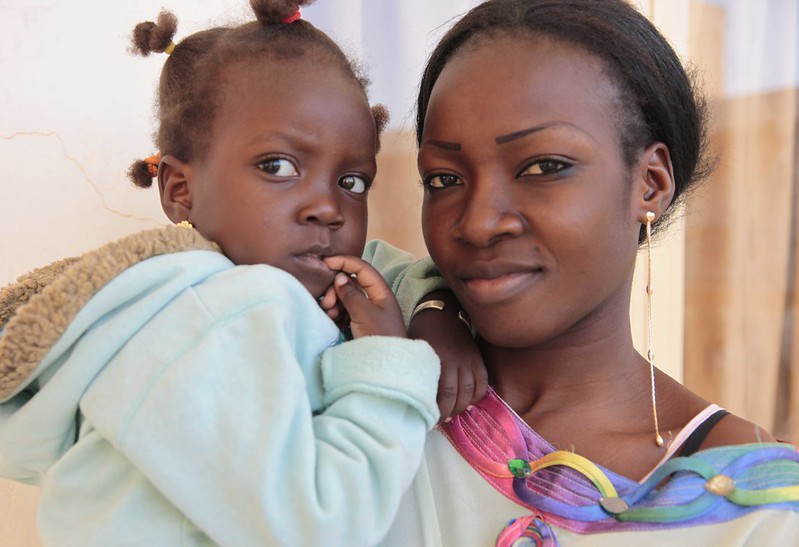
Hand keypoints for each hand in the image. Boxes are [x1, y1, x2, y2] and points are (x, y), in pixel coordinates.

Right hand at [323, 256, 405, 338]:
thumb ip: (351, 294)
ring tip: (329, 313)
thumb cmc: (381, 337)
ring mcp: (365, 312)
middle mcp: (373, 299)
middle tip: (327, 303)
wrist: (387, 368)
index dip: (345, 262)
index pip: (362, 268)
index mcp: (380, 292)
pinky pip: (343, 311)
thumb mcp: (365, 314)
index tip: (326, 263)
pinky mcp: (357, 324)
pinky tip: (331, 319)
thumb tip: (340, 277)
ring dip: (334, 302)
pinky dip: (335, 312)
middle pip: (350, 283)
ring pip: (344, 297)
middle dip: (335, 288)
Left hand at [408, 292, 487, 421]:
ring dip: (463, 407)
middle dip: (449, 413)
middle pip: (457, 397)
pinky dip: (478, 395)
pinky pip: (483, 381)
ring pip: (471, 391)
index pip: (441, 396)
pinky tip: (469, 402)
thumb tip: (413, 396)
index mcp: (437, 361)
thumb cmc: (421, 331)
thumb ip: (417, 371)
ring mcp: (468, 359)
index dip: (436, 412)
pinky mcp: (477, 356)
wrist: (440, 310)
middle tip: (440, 420)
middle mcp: (456, 362)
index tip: (428, 420)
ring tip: (453, 413)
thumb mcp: (414, 350)